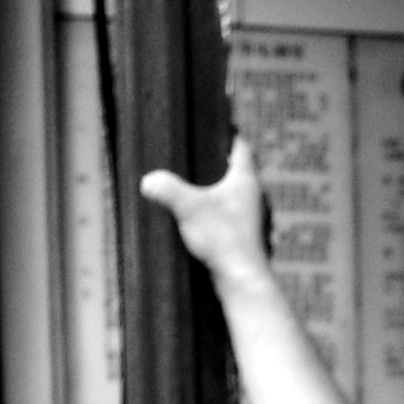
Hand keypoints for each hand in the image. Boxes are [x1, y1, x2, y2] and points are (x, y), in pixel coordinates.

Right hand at [139, 136, 272, 286]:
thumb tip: (147, 180)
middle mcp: (257, 197)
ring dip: (220, 191)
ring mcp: (255, 218)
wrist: (242, 279)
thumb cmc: (223, 239)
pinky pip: (234, 217)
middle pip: (239, 170)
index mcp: (246, 180)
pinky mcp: (249, 237)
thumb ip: (167, 189)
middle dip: (219, 163)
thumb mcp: (188, 208)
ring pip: (237, 196)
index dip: (229, 133)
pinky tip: (204, 220)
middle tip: (197, 156)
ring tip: (196, 188)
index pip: (241, 147)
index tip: (219, 123)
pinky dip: (220, 213)